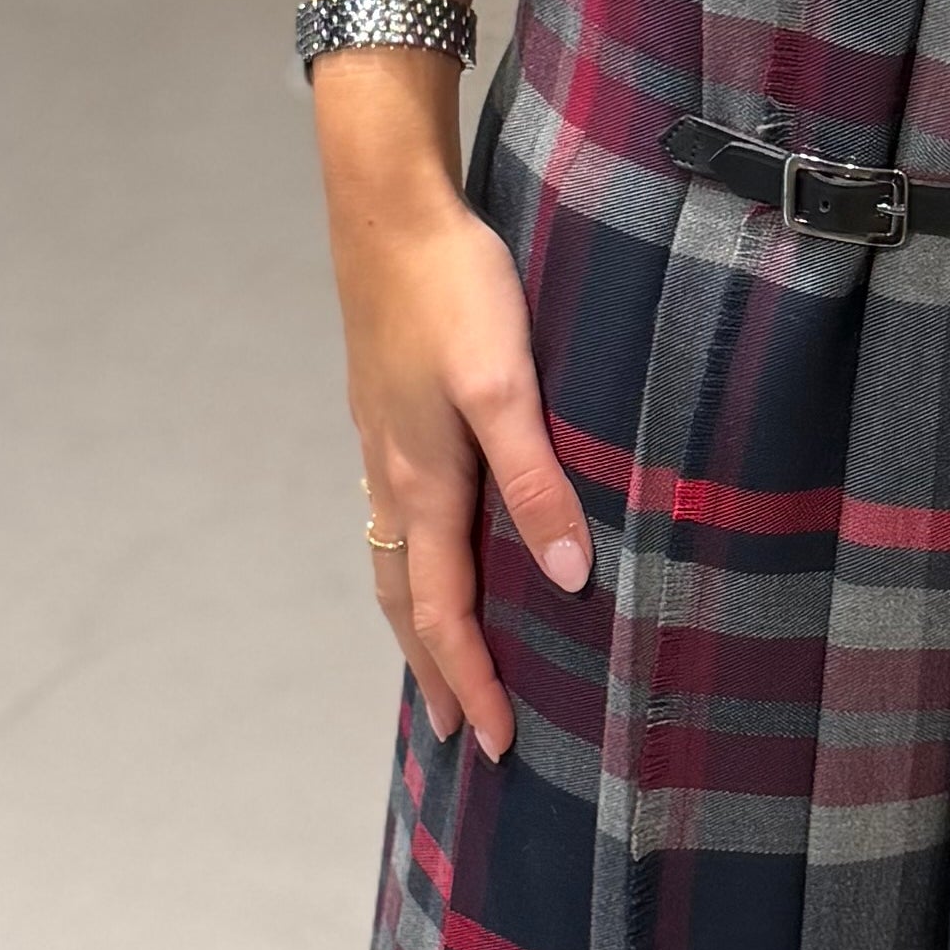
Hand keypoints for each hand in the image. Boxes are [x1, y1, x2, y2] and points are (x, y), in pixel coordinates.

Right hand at [315, 66, 590, 763]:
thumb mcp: (505, 384)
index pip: (444, 613)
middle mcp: (393, 475)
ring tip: (436, 663)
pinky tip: (431, 549)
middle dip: (432, 670)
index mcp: (424, 482)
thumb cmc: (452, 286)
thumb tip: (566, 577)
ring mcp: (383, 444)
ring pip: (394, 559)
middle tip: (453, 732)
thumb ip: (537, 480)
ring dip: (416, 623)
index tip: (492, 745)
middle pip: (406, 601)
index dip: (469, 681)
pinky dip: (411, 563)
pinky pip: (395, 516)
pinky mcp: (387, 412)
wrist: (387, 205)